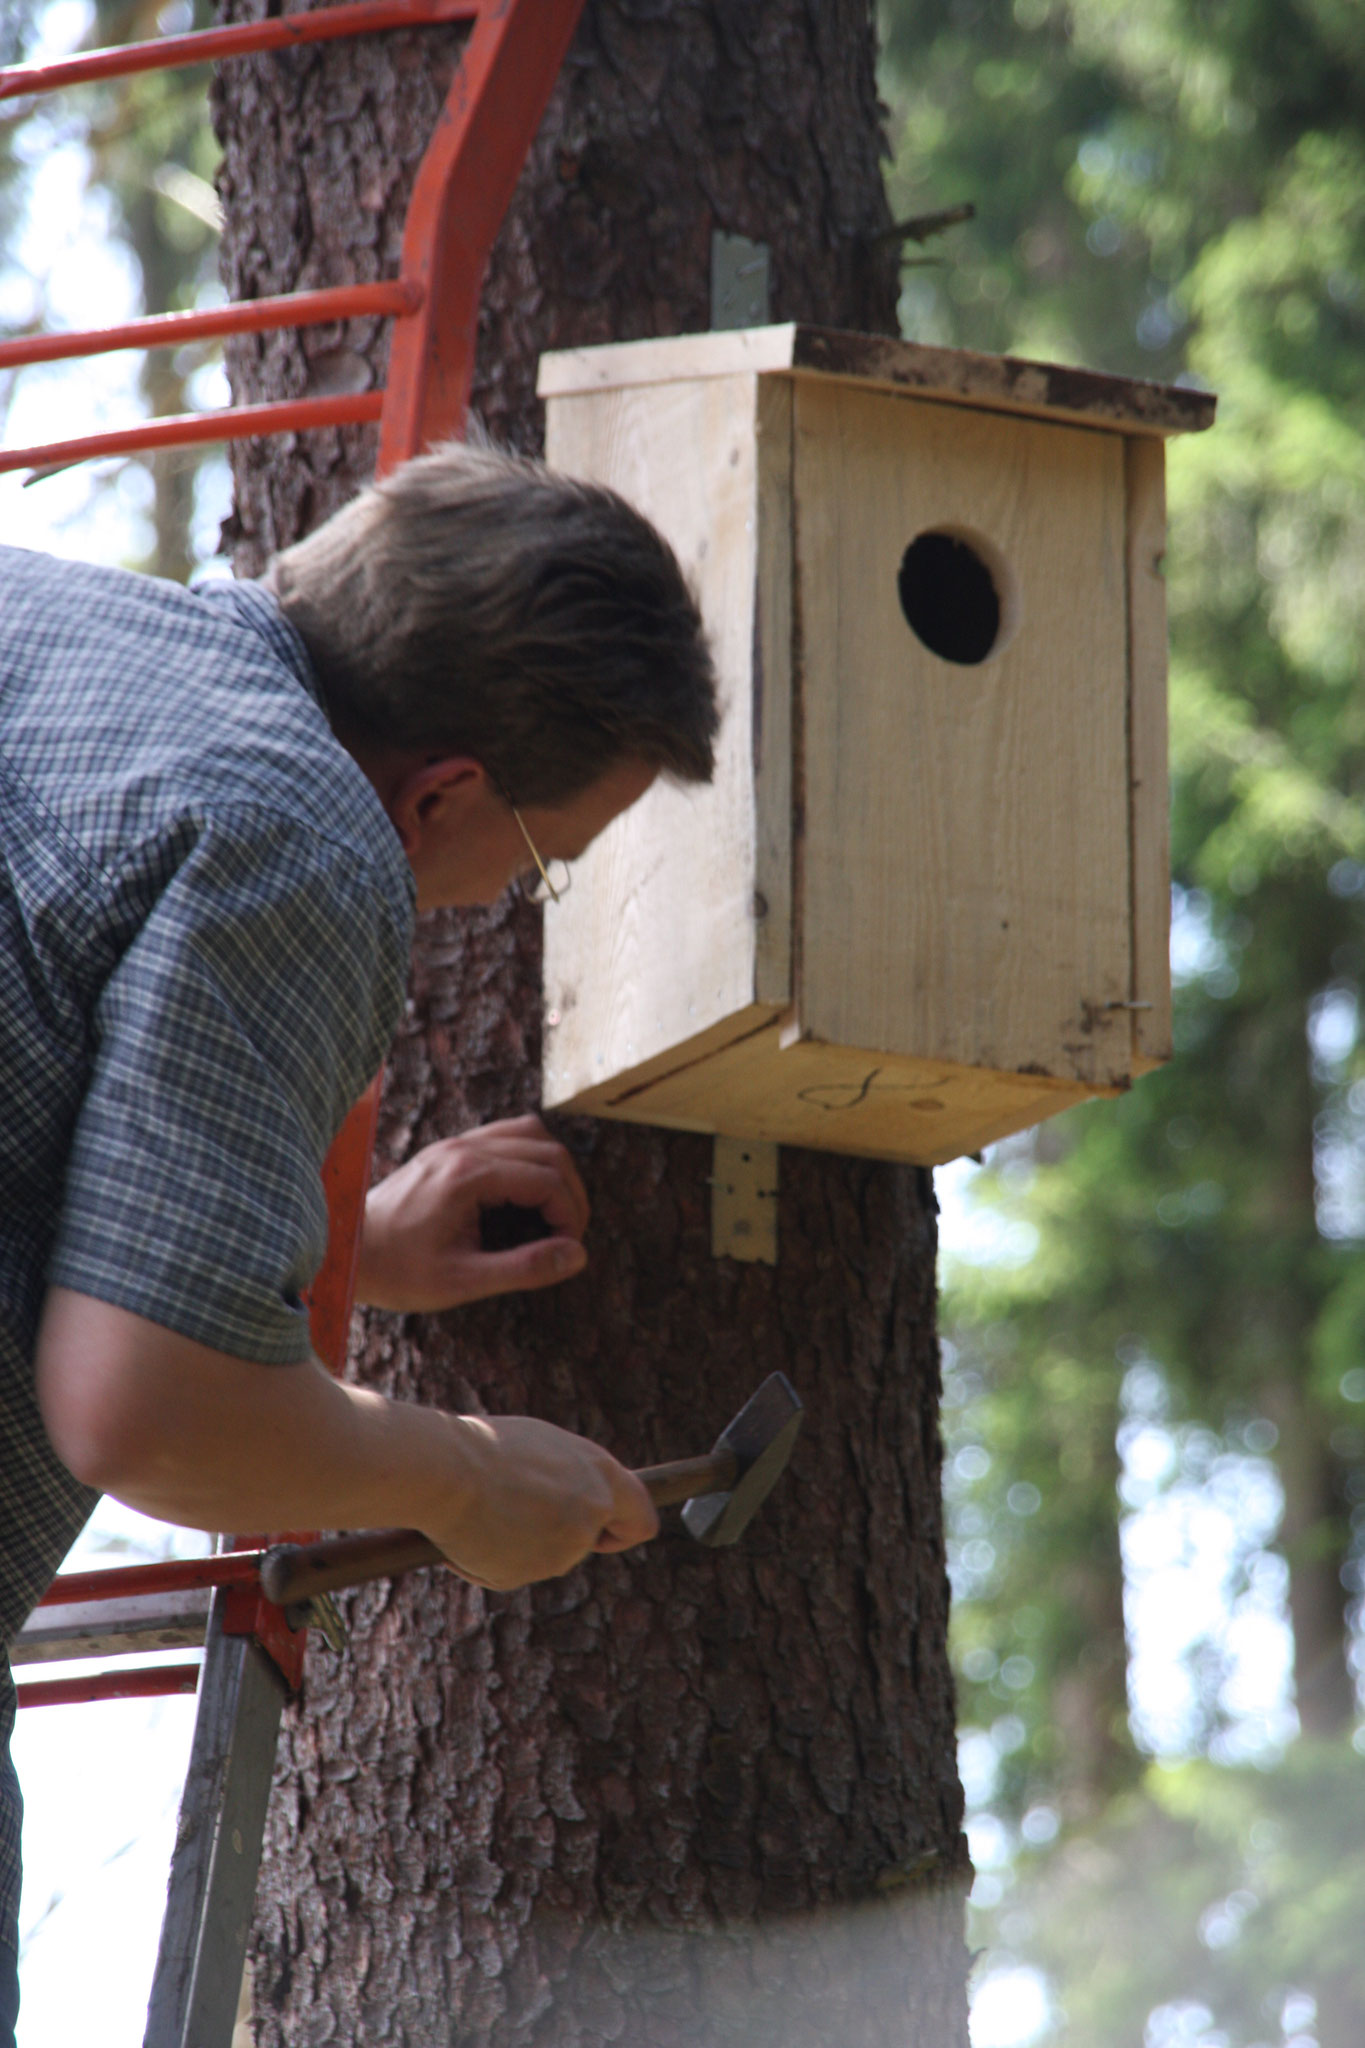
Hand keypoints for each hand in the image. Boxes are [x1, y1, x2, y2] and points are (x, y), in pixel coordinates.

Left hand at [355, 1116, 589, 1311]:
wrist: (345, 1251)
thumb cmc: (397, 1270)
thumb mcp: (463, 1281)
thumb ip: (524, 1268)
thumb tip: (576, 1255)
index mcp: (469, 1176)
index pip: (548, 1178)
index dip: (570, 1214)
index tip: (567, 1249)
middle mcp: (463, 1148)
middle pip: (547, 1148)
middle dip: (570, 1192)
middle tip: (568, 1234)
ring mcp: (454, 1144)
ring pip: (530, 1132)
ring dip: (553, 1168)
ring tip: (554, 1211)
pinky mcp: (448, 1150)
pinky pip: (505, 1135)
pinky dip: (528, 1158)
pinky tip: (524, 1194)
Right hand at [429, 1413, 658, 1589]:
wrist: (446, 1470)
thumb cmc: (487, 1447)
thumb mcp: (545, 1447)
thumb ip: (574, 1478)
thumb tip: (577, 1498)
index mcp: (600, 1474)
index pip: (641, 1517)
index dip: (624, 1528)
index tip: (606, 1531)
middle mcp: (592, 1512)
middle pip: (591, 1541)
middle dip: (565, 1536)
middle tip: (525, 1515)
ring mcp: (564, 1548)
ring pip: (548, 1556)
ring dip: (522, 1544)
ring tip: (487, 1509)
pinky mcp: (528, 1575)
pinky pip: (511, 1571)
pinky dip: (492, 1559)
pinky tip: (472, 1530)